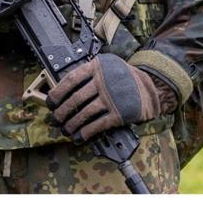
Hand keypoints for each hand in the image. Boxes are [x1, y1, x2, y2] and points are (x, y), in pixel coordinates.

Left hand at [46, 53, 170, 141]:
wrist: (152, 88)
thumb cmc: (123, 77)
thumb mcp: (106, 66)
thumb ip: (87, 74)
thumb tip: (63, 91)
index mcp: (97, 67)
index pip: (71, 79)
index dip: (58, 92)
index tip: (50, 102)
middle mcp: (103, 81)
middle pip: (76, 98)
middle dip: (62, 111)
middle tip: (55, 119)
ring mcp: (112, 98)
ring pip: (85, 112)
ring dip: (72, 123)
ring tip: (66, 129)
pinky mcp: (120, 113)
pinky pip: (99, 124)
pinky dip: (87, 131)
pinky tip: (80, 136)